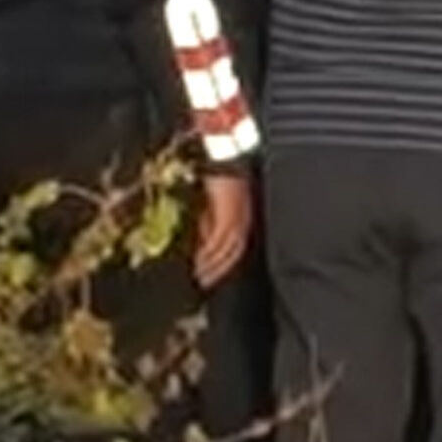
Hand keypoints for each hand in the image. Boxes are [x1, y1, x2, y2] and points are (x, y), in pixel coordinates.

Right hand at [189, 169, 256, 287]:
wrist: (221, 158)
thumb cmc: (217, 176)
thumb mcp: (214, 202)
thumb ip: (211, 220)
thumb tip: (204, 239)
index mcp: (243, 217)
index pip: (236, 247)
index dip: (224, 264)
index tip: (212, 275)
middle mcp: (243, 219)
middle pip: (233, 252)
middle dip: (218, 270)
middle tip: (204, 283)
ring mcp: (237, 218)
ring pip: (226, 250)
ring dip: (212, 266)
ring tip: (199, 278)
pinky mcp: (227, 215)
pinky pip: (218, 241)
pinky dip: (208, 254)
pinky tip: (198, 262)